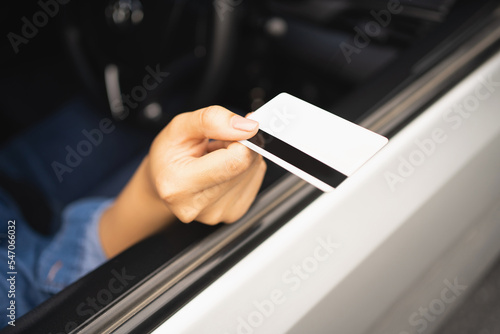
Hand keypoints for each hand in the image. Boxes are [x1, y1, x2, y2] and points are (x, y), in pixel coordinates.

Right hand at [99, 106, 265, 256]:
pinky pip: (255, 182)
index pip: (236, 160)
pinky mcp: (232, 214)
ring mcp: (217, 213)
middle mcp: (198, 206)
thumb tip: (247, 127)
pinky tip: (224, 169)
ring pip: (254, 172)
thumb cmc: (168, 155)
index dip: (242, 138)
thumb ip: (212, 120)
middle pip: (247, 165)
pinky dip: (245, 170)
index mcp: (180, 185)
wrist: (162, 180)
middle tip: (219, 143)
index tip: (233, 129)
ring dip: (242, 157)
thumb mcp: (179, 126)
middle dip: (241, 146)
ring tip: (217, 157)